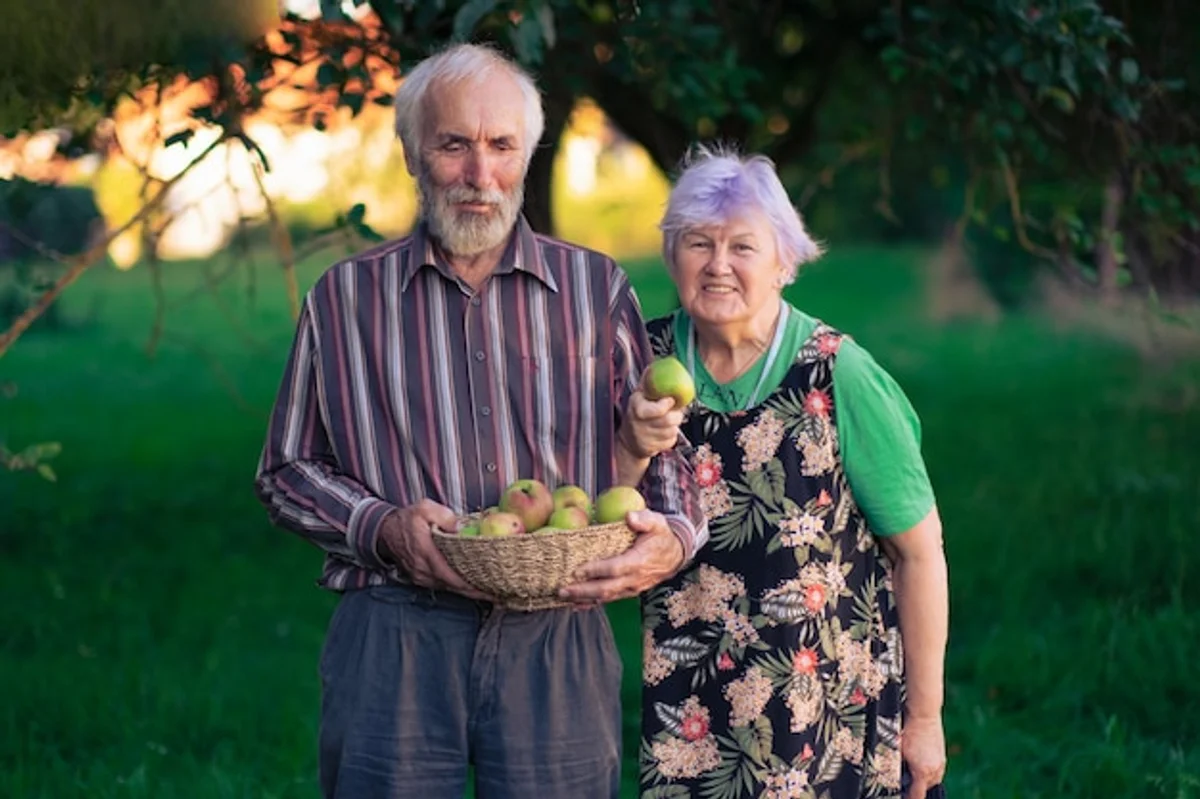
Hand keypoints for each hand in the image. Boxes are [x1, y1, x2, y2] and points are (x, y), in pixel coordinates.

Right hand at [376, 500, 492, 599]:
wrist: (385, 531)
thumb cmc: (407, 519)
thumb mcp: (425, 508)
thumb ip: (444, 516)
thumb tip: (460, 528)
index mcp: (426, 553)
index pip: (450, 575)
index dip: (469, 585)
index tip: (488, 590)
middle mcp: (423, 570)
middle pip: (453, 586)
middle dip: (475, 592)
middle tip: (498, 594)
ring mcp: (421, 577)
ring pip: (449, 588)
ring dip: (468, 591)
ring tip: (490, 592)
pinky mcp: (422, 579)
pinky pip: (443, 586)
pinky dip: (458, 587)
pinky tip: (473, 586)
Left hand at [557, 510, 684, 603]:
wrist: (674, 555)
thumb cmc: (661, 536)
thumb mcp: (657, 522)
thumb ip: (644, 518)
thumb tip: (629, 517)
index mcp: (640, 561)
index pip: (616, 568)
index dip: (596, 571)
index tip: (577, 570)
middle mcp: (634, 579)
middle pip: (606, 589)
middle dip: (583, 591)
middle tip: (562, 590)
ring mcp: (631, 588)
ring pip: (606, 597)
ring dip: (583, 598)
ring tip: (562, 597)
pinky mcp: (627, 591)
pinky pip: (608, 599)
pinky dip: (591, 603)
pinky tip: (575, 605)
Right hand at [618, 388, 684, 459]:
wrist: (628, 442)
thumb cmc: (635, 415)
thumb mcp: (637, 397)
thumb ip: (647, 382)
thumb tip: (654, 367)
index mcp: (637, 409)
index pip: (659, 409)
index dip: (668, 404)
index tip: (670, 400)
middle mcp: (641, 425)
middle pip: (670, 420)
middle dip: (677, 415)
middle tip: (674, 411)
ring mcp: (648, 438)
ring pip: (673, 430)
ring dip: (674, 425)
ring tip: (667, 421)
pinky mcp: (654, 449)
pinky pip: (671, 440)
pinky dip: (671, 436)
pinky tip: (663, 432)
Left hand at [901, 714, 945, 798]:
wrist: (924, 714)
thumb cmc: (908, 730)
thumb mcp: (898, 751)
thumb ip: (898, 767)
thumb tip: (894, 776)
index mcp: (923, 772)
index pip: (917, 795)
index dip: (910, 798)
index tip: (905, 796)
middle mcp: (934, 770)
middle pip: (925, 788)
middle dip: (916, 788)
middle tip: (905, 784)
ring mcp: (940, 763)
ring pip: (932, 779)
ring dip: (923, 779)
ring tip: (912, 772)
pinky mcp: (942, 756)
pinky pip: (936, 770)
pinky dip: (928, 770)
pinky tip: (919, 761)